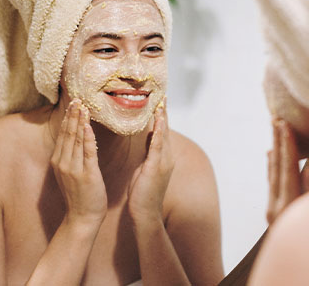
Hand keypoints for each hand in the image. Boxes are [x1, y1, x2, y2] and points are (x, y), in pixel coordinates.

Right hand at [50, 99, 107, 226]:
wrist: (82, 217)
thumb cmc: (80, 195)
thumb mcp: (70, 173)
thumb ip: (71, 157)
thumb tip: (76, 139)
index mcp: (59, 162)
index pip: (63, 135)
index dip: (68, 118)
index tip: (73, 104)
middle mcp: (63, 163)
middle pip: (68, 134)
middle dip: (73, 115)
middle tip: (77, 99)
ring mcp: (74, 169)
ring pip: (77, 140)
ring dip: (80, 122)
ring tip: (83, 107)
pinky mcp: (87, 174)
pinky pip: (88, 153)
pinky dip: (88, 138)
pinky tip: (89, 127)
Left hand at [128, 98, 174, 224]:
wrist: (146, 213)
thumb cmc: (143, 193)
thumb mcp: (146, 168)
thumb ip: (149, 152)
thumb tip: (150, 138)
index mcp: (162, 157)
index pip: (162, 132)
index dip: (161, 116)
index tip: (160, 101)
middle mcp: (166, 157)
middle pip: (166, 129)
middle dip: (165, 112)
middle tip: (164, 94)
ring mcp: (164, 161)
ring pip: (164, 134)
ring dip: (163, 118)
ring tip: (162, 102)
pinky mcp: (157, 166)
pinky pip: (158, 145)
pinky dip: (159, 131)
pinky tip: (158, 120)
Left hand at [266, 119, 308, 223]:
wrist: (300, 274)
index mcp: (289, 206)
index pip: (288, 168)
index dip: (287, 145)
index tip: (285, 124)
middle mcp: (276, 209)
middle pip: (276, 168)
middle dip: (278, 143)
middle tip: (277, 119)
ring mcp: (272, 213)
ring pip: (272, 175)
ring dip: (275, 151)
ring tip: (275, 132)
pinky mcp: (273, 216)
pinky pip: (272, 184)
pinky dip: (273, 167)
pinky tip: (272, 156)